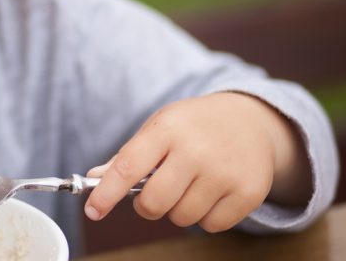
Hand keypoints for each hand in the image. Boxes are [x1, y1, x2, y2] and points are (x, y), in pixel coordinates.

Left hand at [84, 92, 310, 231]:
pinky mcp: (248, 192)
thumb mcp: (159, 127)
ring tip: (190, 185)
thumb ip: (128, 156)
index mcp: (167, 129)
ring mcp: (224, 172)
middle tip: (156, 193)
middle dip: (147, 206)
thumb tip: (94, 179)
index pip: (128, 166)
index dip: (106, 193)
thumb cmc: (194, 126)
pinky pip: (211, 225)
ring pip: (182, 218)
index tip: (93, 211)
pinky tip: (213, 192)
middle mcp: (196, 149)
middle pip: (154, 203)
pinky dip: (206, 216)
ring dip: (179, 210)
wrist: (252, 120)